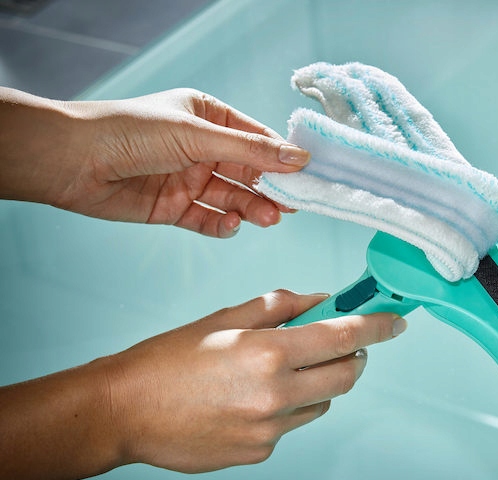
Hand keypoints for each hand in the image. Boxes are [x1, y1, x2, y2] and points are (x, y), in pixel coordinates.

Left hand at [0, 87, 308, 236]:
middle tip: (291, 205)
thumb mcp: (198, 135)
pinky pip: (208, 219)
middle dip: (269, 189)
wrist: (72, 162)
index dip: (282, 157)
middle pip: (248, 172)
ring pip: (231, 198)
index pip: (256, 138)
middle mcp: (200, 148)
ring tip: (268, 218)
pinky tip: (230, 225)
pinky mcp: (174, 208)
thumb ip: (251, 151)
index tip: (307, 174)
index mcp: (208, 117)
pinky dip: (222, 225)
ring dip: (251, 209)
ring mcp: (188, 179)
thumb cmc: (131, 131)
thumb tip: (299, 157)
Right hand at [106, 290, 404, 471]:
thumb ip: (281, 306)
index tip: (395, 322)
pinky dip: (286, 407)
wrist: (125, 410)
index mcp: (268, 352)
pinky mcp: (259, 452)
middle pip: (346, 377)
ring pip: (321, 403)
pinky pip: (291, 425)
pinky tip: (250, 399)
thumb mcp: (226, 317)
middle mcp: (275, 394)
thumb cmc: (168, 359)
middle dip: (353, 357)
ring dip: (317, 383)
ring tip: (278, 371)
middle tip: (342, 345)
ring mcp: (269, 430)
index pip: (343, 336)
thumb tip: (321, 301)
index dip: (376, 327)